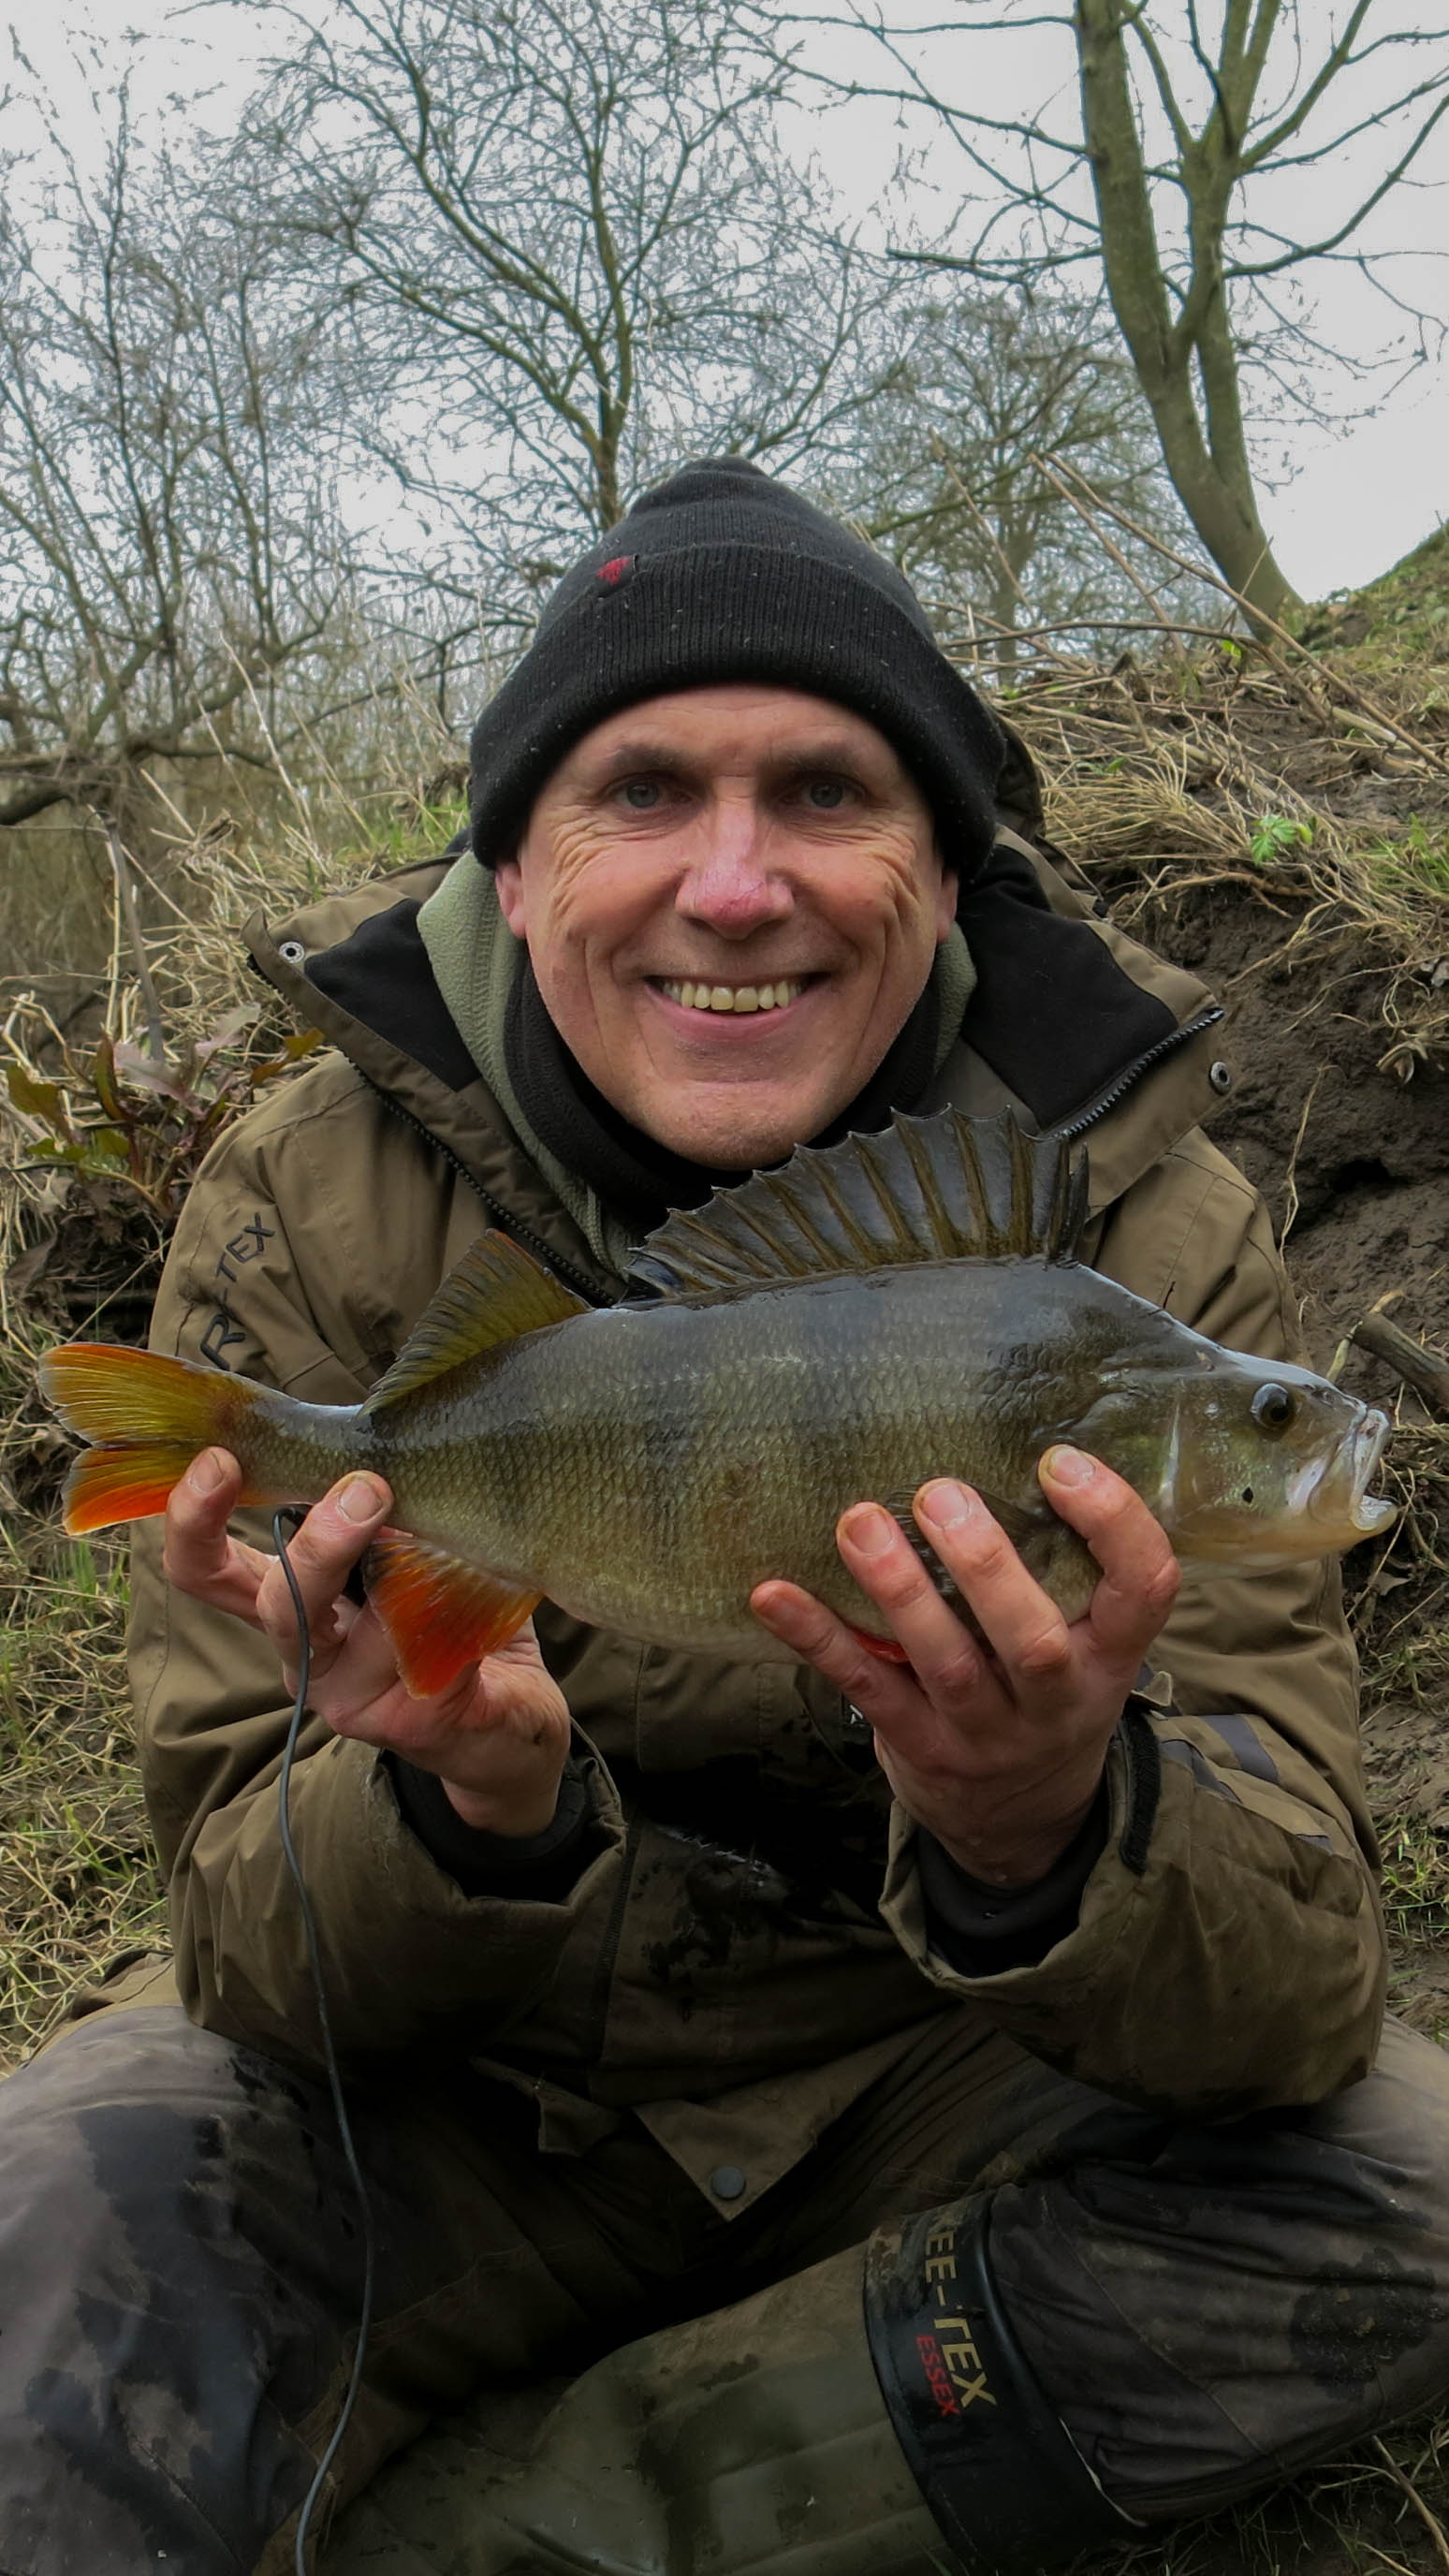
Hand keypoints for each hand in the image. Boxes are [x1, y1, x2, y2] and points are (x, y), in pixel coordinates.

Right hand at [164, 1449, 571, 1836]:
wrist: (507, 1719)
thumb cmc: (446, 1612)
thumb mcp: (401, 1548)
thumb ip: (375, 1508)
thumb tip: (373, 1450)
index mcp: (287, 1604)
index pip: (208, 1571)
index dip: (195, 1519)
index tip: (220, 1460)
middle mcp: (304, 1655)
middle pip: (278, 1605)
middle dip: (322, 1542)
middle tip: (369, 1489)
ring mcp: (350, 1698)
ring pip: (378, 1621)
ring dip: (423, 1569)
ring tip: (462, 1540)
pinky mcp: (407, 1722)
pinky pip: (434, 1648)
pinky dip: (467, 1606)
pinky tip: (494, 1594)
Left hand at [751, 1447, 1178, 1887]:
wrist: (1022, 1822)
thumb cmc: (1047, 1691)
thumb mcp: (1086, 1643)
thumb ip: (1062, 1566)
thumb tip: (1000, 1438)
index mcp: (1109, 1655)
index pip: (1144, 1588)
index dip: (1114, 1523)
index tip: (1060, 1462)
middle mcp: (1055, 1699)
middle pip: (1031, 1641)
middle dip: (985, 1566)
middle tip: (937, 1492)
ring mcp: (985, 1733)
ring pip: (946, 1666)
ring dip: (899, 1592)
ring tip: (859, 1522)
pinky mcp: (919, 1747)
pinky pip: (866, 1689)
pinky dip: (819, 1639)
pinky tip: (774, 1594)